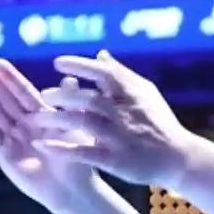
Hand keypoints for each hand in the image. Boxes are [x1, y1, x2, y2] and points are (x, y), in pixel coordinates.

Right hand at [0, 58, 100, 211]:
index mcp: (43, 116)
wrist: (71, 189)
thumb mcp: (75, 128)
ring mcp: (13, 138)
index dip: (10, 77)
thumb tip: (71, 78)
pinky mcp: (4, 153)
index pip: (23, 91)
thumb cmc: (78, 159)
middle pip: (5, 99)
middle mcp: (26, 125)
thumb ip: (68, 104)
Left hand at [26, 49, 195, 187]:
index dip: (79, 66)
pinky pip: (84, 152)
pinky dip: (63, 148)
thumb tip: (99, 54)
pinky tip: (43, 145)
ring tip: (35, 119)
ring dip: (57, 120)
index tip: (57, 63)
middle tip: (43, 95)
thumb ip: (120, 73)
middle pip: (88, 99)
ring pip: (83, 123)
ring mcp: (119, 136)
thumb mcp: (144, 92)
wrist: (178, 156)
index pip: (102, 73)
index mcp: (131, 93)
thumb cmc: (159, 121)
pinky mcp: (115, 159)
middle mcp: (124, 112)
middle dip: (63, 96)